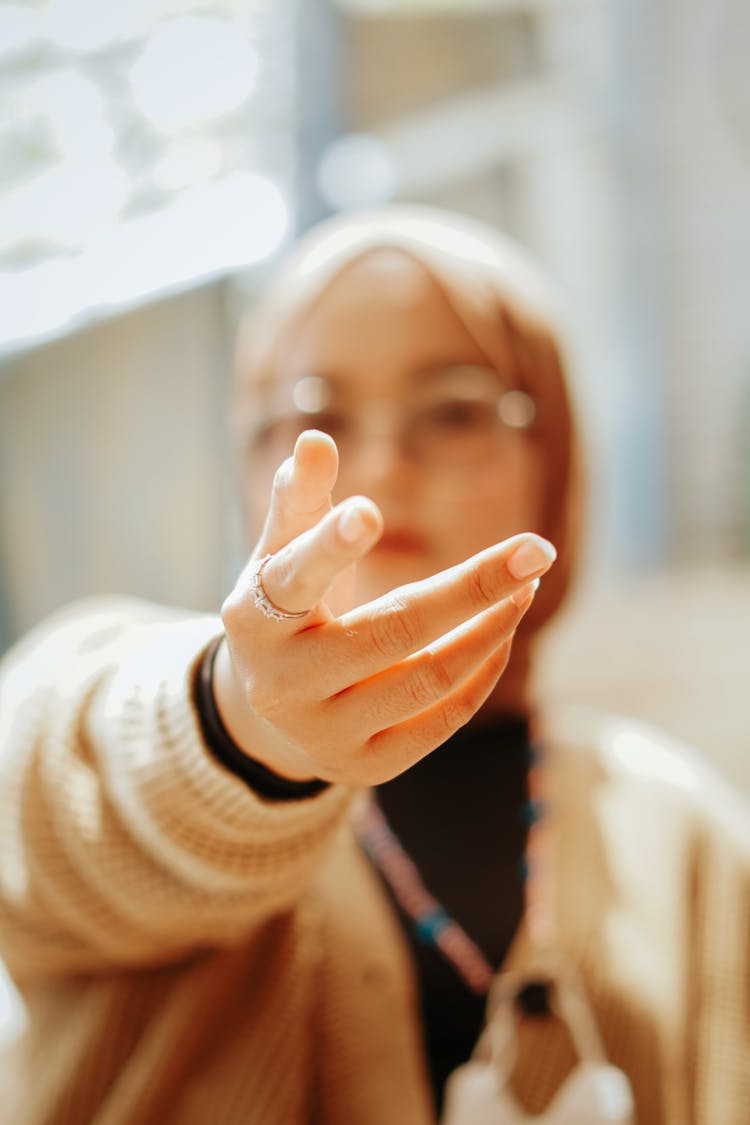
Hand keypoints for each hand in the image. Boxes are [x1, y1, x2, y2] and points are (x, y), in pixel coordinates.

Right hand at [214, 431, 555, 786]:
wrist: (271, 710)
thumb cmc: (288, 609)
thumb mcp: (281, 554)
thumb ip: (301, 499)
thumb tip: (317, 437)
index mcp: (255, 618)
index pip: (296, 578)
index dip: (332, 546)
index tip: (371, 511)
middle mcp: (282, 683)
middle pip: (392, 630)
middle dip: (472, 587)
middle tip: (537, 548)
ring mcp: (323, 731)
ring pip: (428, 677)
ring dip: (490, 626)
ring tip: (526, 585)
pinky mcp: (364, 766)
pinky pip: (441, 719)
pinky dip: (482, 670)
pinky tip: (502, 629)